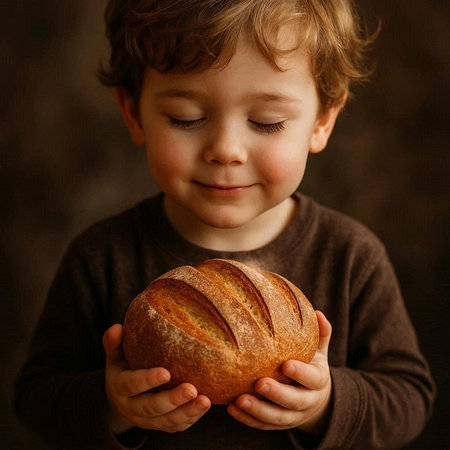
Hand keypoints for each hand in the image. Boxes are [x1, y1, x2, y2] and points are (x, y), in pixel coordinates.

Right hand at [103, 324, 210, 433]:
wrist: (122, 397)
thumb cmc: (123, 367)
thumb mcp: (115, 356)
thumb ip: (114, 343)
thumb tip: (116, 328)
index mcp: (120, 388)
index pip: (132, 385)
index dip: (147, 380)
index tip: (166, 372)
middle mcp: (132, 408)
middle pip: (152, 407)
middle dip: (172, 400)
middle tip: (191, 389)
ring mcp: (147, 420)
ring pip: (167, 421)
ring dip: (187, 411)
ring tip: (205, 400)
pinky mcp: (161, 425)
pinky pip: (176, 426)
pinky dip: (192, 418)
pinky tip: (204, 406)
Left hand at [227, 310, 331, 434]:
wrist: (315, 398)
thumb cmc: (312, 366)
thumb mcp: (319, 351)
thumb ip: (321, 334)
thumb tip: (318, 313)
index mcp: (318, 381)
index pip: (312, 379)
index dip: (300, 373)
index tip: (285, 365)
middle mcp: (307, 402)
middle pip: (294, 402)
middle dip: (276, 394)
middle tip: (259, 383)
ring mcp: (293, 416)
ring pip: (277, 417)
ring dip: (258, 410)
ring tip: (240, 400)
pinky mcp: (278, 424)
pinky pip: (263, 425)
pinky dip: (248, 419)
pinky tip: (232, 408)